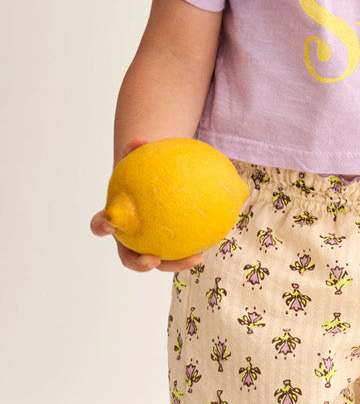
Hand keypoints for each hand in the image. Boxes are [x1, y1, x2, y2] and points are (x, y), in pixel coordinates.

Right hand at [90, 136, 203, 273]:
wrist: (153, 186)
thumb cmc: (142, 174)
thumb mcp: (139, 162)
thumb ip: (137, 151)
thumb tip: (140, 139)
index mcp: (117, 220)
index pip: (101, 225)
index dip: (102, 227)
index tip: (108, 226)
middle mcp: (130, 239)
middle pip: (129, 257)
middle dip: (139, 263)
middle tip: (153, 260)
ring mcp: (148, 247)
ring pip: (160, 261)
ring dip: (176, 264)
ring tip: (195, 257)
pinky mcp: (168, 248)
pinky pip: (181, 251)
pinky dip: (194, 249)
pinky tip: (212, 244)